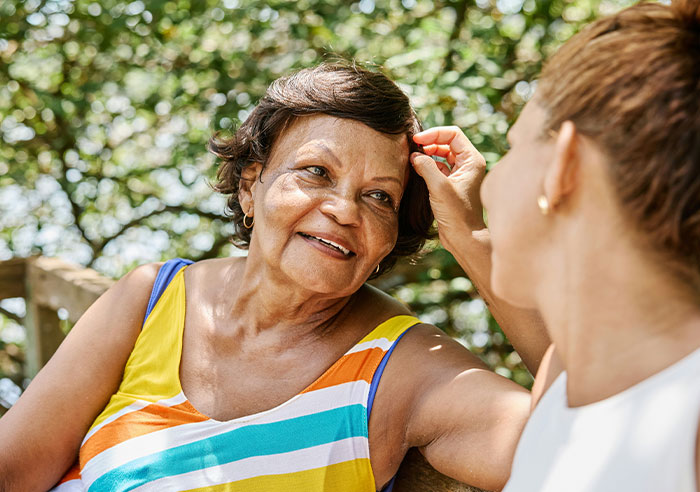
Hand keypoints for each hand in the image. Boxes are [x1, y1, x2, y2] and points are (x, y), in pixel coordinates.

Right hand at [411, 126, 486, 253]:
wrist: (463, 237)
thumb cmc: (457, 214)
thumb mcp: (439, 187)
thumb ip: (426, 167)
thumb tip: (414, 156)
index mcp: (472, 160)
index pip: (453, 134)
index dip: (434, 134)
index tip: (417, 140)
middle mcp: (468, 165)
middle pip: (447, 142)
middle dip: (430, 142)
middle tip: (412, 147)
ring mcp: (460, 174)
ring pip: (443, 154)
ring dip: (428, 153)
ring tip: (413, 158)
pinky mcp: (452, 184)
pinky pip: (439, 167)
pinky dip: (428, 165)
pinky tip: (416, 168)